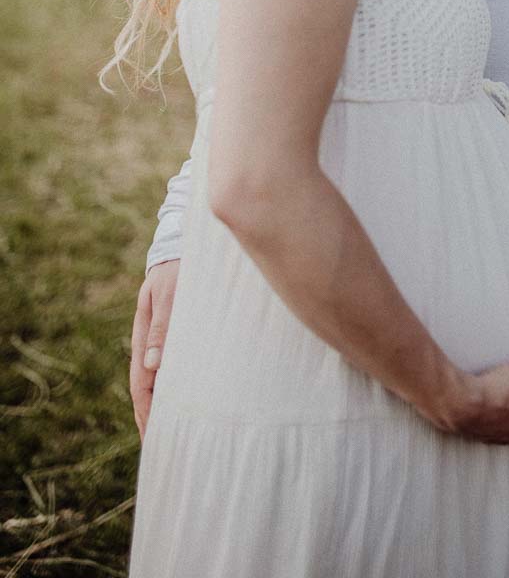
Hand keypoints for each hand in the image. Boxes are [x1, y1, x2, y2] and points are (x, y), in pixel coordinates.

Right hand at [129, 260, 179, 438]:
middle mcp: (149, 342)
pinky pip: (168, 368)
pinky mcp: (172, 334)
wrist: (180, 247)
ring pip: (155, 381)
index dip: (145, 412)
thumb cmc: (178, 269)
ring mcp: (159, 339)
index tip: (152, 437)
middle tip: (159, 448)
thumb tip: (152, 365)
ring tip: (169, 433)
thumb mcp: (169, 295)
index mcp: (143, 335)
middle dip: (150, 418)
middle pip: (145, 389)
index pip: (141, 384)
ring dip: (160, 406)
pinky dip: (170, 388)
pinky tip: (180, 401)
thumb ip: (162, 327)